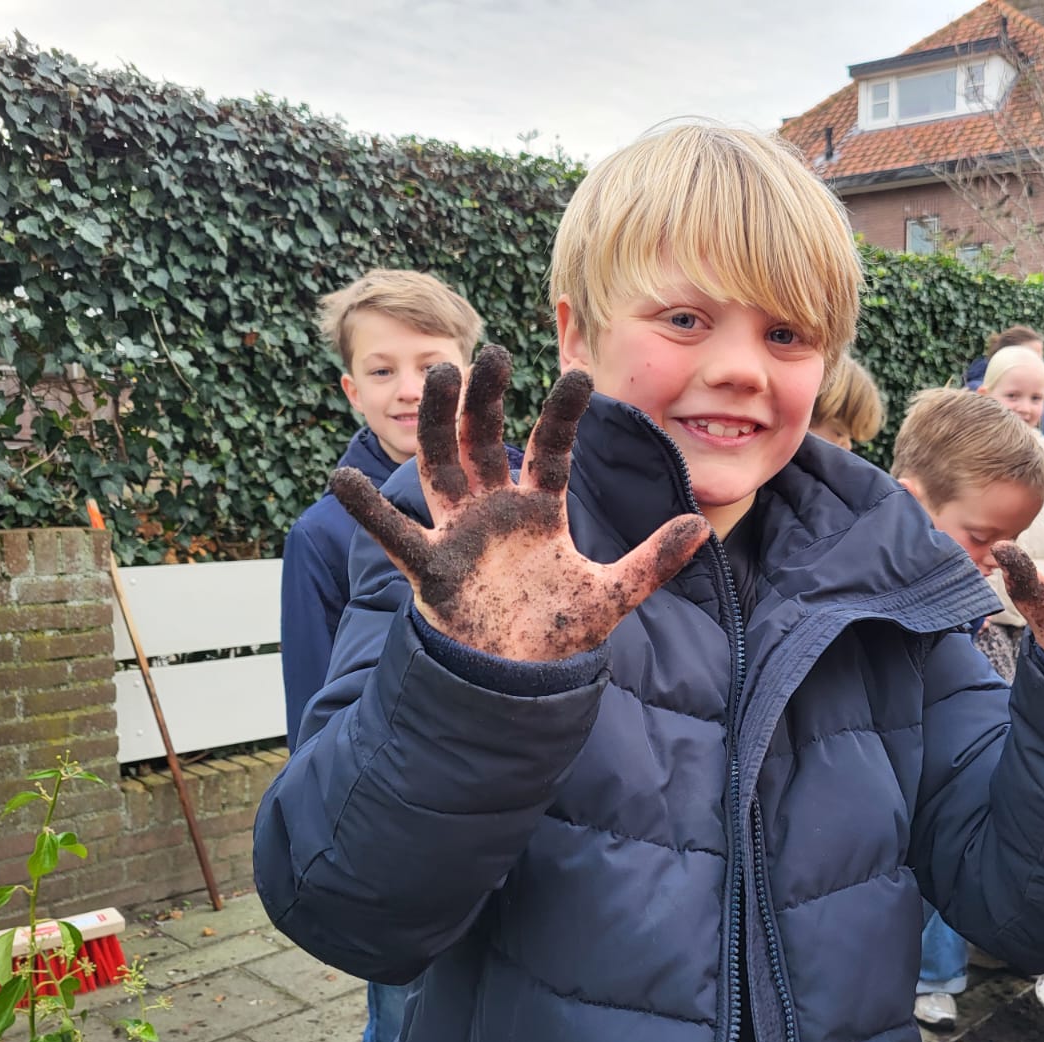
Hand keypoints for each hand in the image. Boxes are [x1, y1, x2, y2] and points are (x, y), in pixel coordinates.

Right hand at [330, 346, 710, 660]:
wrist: (520, 685)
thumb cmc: (557, 635)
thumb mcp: (612, 593)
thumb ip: (652, 560)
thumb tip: (701, 525)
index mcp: (538, 510)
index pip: (549, 449)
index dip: (562, 415)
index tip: (579, 377)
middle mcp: (494, 512)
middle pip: (484, 441)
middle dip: (486, 398)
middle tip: (491, 355)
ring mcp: (459, 534)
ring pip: (441, 465)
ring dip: (439, 422)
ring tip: (441, 376)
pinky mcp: (431, 568)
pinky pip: (395, 534)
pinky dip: (368, 510)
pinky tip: (342, 480)